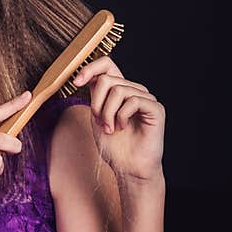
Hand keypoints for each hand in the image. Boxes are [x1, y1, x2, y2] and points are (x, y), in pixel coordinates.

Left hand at [72, 57, 164, 182]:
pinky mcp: (156, 109)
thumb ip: (95, 94)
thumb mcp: (97, 115)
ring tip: (110, 128)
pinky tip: (123, 127)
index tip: (76, 82)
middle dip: (97, 103)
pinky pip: (133, 100)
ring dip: (108, 112)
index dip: (90, 68)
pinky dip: (122, 116)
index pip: (106, 64)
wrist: (127, 167)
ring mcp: (146, 98)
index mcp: (119, 89)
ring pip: (118, 90)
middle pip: (106, 79)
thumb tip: (86, 75)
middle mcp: (133, 90)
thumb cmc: (113, 145)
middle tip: (100, 122)